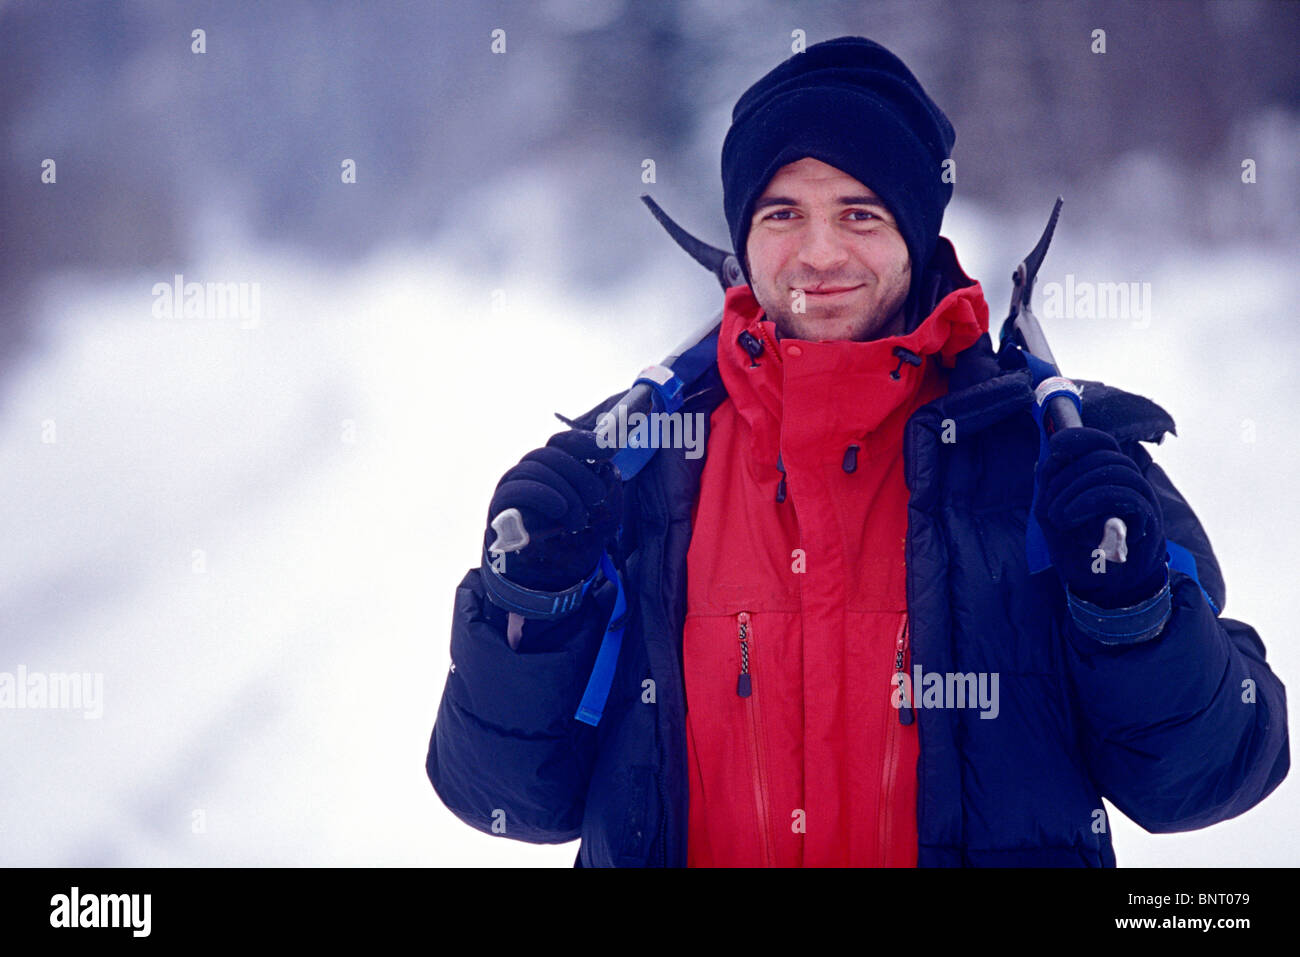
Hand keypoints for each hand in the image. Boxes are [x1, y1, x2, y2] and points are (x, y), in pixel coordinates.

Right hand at [484, 430, 621, 591]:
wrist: (553, 579)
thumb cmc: (578, 541)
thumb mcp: (605, 513)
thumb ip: (609, 486)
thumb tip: (607, 465)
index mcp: (556, 469)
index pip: (563, 443)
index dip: (584, 441)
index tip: (608, 450)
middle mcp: (532, 473)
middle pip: (549, 453)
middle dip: (578, 473)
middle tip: (596, 498)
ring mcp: (513, 488)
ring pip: (532, 469)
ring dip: (563, 492)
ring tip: (578, 520)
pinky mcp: (499, 509)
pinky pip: (514, 489)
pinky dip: (540, 494)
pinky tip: (559, 508)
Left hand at [1034, 427, 1166, 607]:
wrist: (1102, 589)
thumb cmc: (1079, 549)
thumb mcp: (1054, 513)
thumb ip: (1051, 484)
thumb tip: (1049, 456)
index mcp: (1108, 478)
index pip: (1103, 443)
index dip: (1081, 438)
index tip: (1056, 446)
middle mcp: (1131, 484)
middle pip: (1106, 455)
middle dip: (1068, 476)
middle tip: (1049, 507)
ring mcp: (1144, 501)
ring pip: (1117, 471)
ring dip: (1077, 491)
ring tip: (1058, 517)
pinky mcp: (1150, 522)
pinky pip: (1126, 495)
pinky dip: (1091, 501)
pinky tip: (1069, 518)